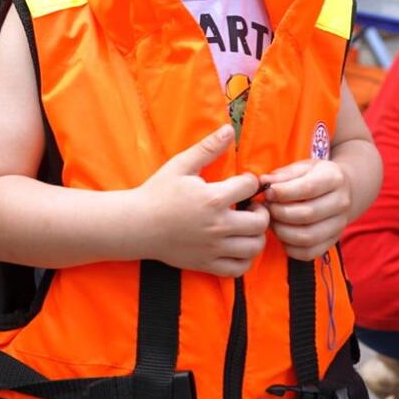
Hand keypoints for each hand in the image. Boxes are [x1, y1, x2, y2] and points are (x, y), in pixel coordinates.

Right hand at [136, 124, 269, 276]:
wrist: (136, 225)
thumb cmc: (158, 192)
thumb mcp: (181, 165)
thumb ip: (208, 148)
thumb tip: (230, 129)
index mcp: (212, 199)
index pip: (250, 187)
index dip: (250, 181)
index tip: (242, 182)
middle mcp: (217, 226)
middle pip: (260, 222)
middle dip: (261, 210)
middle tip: (250, 205)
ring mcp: (213, 248)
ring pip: (254, 247)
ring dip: (257, 235)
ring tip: (246, 225)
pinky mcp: (206, 264)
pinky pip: (239, 269)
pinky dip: (245, 259)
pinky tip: (238, 245)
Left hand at [261, 158, 352, 260]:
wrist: (341, 192)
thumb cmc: (315, 177)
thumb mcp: (301, 168)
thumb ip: (282, 175)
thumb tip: (262, 182)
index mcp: (334, 178)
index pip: (308, 188)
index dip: (283, 192)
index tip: (268, 192)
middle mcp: (341, 202)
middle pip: (307, 214)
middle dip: (280, 213)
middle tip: (267, 208)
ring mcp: (339, 225)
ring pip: (307, 237)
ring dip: (282, 231)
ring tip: (272, 221)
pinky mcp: (332, 242)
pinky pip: (308, 253)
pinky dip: (290, 247)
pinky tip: (282, 234)